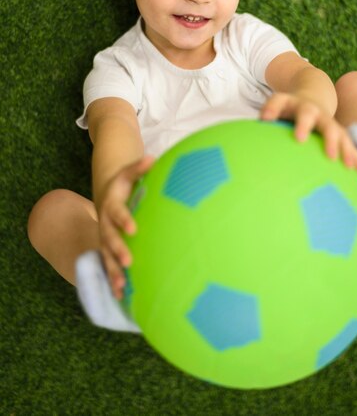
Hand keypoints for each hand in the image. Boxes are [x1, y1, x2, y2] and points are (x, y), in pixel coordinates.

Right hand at [98, 155, 154, 298]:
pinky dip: (113, 280)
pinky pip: (109, 266)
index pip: (117, 212)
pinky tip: (122, 297)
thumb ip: (139, 167)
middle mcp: (105, 224)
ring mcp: (105, 239)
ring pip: (107, 257)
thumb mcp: (129, 173)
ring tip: (122, 287)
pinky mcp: (108, 250)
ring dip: (113, 272)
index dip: (124, 220)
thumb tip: (152, 157)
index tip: (134, 229)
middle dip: (118, 251)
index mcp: (112, 205)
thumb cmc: (124, 184)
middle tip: (129, 261)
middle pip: (109, 239)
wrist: (108, 195)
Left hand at [260, 93, 356, 174]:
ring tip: (349, 166)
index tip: (299, 139)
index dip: (303, 125)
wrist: (313, 96)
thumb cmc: (290, 106)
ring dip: (346, 151)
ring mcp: (332, 124)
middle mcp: (322, 116)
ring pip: (342, 137)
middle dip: (330, 140)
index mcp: (304, 108)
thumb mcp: (280, 102)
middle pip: (328, 126)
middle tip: (330, 156)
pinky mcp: (340, 134)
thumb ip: (270, 109)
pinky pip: (350, 147)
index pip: (303, 114)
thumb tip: (262, 121)